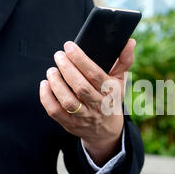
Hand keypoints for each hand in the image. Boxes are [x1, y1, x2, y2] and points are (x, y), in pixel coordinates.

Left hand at [39, 39, 135, 164]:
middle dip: (67, 68)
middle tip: (58, 55)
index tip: (69, 46)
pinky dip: (46, 97)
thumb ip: (124, 60)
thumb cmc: (111, 99)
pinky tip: (45, 84)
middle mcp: (98, 106)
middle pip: (80, 87)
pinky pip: (55, 111)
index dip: (80, 59)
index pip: (95, 75)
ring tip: (51, 70)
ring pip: (67, 101)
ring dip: (56, 83)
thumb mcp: (120, 81)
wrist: (106, 130)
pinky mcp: (70, 124)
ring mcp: (83, 116)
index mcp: (111, 92)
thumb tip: (129, 42)